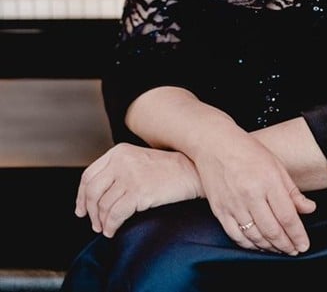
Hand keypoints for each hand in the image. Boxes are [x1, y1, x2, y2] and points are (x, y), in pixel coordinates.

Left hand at [75, 143, 201, 237]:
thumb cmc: (167, 169)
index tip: (81, 209)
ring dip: (101, 222)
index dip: (81, 196)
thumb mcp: (137, 160)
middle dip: (90, 211)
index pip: (88, 175)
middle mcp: (120, 162)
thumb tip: (96, 195)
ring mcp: (129, 176)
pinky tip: (113, 231)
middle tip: (94, 223)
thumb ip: (117, 170)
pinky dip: (110, 226)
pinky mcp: (138, 192)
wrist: (190, 171)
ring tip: (106, 229)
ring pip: (102, 205)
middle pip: (91, 191)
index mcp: (118, 152)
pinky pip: (114, 215)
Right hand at [192, 119, 315, 255]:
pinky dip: (249, 245)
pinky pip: (236, 236)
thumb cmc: (246, 150)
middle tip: (294, 250)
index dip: (297, 235)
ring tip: (279, 249)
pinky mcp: (219, 210)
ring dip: (270, 247)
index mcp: (268, 180)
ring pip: (255, 237)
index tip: (304, 245)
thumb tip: (309, 208)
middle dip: (286, 245)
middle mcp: (250, 194)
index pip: (287, 216)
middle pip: (272, 230)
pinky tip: (258, 245)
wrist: (213, 143)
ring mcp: (233, 204)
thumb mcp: (275, 164)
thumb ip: (292, 190)